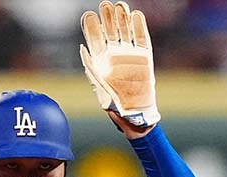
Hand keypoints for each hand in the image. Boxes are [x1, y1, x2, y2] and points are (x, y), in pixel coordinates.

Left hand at [80, 1, 159, 127]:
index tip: (88, 15)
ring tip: (119, 5)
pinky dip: (139, 27)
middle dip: (107, 17)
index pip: (94, 39)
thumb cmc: (114, 105)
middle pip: (110, 30)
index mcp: (100, 61)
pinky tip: (135, 15)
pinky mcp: (144, 57)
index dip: (91, 27)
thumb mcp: (98, 88)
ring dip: (122, 18)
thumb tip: (82, 48)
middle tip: (105, 5)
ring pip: (125, 30)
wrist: (135, 115)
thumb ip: (91, 68)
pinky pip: (142, 38)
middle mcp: (114, 55)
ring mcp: (130, 54)